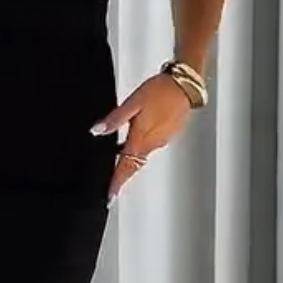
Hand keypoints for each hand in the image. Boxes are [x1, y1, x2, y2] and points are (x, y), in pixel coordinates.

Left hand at [91, 73, 191, 201]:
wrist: (185, 85)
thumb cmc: (160, 91)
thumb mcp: (132, 103)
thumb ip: (114, 119)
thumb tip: (97, 130)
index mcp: (140, 139)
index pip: (125, 167)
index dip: (116, 183)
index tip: (109, 196)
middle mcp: (152, 144)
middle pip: (133, 165)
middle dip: (122, 175)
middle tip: (112, 184)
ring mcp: (161, 140)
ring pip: (142, 156)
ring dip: (131, 160)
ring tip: (119, 161)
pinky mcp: (168, 134)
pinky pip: (151, 146)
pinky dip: (141, 148)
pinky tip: (136, 140)